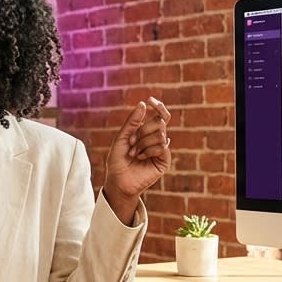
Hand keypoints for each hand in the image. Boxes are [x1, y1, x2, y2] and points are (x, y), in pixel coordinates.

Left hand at [103, 97, 171, 224]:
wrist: (118, 181)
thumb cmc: (118, 160)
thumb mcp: (122, 138)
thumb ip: (132, 122)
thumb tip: (142, 104)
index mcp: (147, 131)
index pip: (159, 115)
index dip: (158, 106)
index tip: (150, 100)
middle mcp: (156, 139)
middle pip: (159, 123)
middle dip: (143, 130)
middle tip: (131, 142)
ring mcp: (161, 150)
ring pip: (160, 135)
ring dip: (143, 142)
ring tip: (134, 153)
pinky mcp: (164, 161)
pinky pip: (162, 147)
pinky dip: (149, 150)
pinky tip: (141, 158)